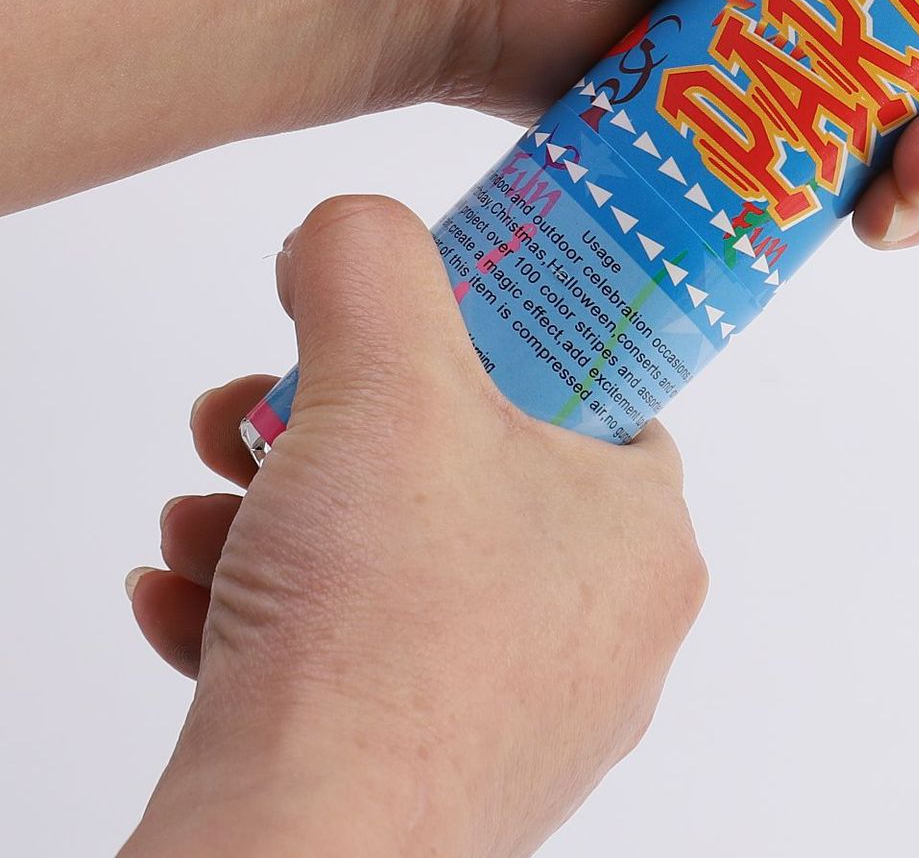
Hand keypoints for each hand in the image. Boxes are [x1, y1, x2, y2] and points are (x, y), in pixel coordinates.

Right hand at [122, 195, 706, 857]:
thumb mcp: (383, 378)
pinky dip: (258, 616)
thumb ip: (370, 263)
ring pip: (388, 568)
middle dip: (336, 429)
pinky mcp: (423, 782)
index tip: (402, 327)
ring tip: (204, 505)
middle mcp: (602, 635)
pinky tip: (182, 592)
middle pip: (463, 476)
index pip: (592, 393)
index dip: (489, 338)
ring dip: (278, 518)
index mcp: (645, 536)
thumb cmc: (380, 629)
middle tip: (256, 409)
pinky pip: (343, 664)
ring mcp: (515, 719)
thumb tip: (350, 227)